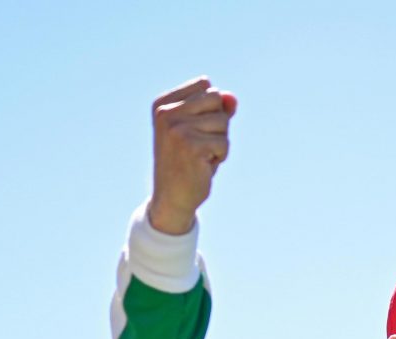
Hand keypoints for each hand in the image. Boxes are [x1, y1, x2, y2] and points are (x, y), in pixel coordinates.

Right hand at [149, 76, 236, 234]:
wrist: (172, 197)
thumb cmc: (188, 161)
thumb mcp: (201, 130)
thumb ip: (217, 109)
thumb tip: (232, 98)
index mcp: (163, 103)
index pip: (205, 85)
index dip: (210, 108)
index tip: (194, 129)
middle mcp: (166, 112)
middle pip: (216, 98)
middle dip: (218, 123)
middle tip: (200, 144)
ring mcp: (177, 128)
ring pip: (222, 121)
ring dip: (219, 141)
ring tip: (200, 156)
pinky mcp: (190, 145)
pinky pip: (224, 142)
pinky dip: (220, 156)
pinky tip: (203, 165)